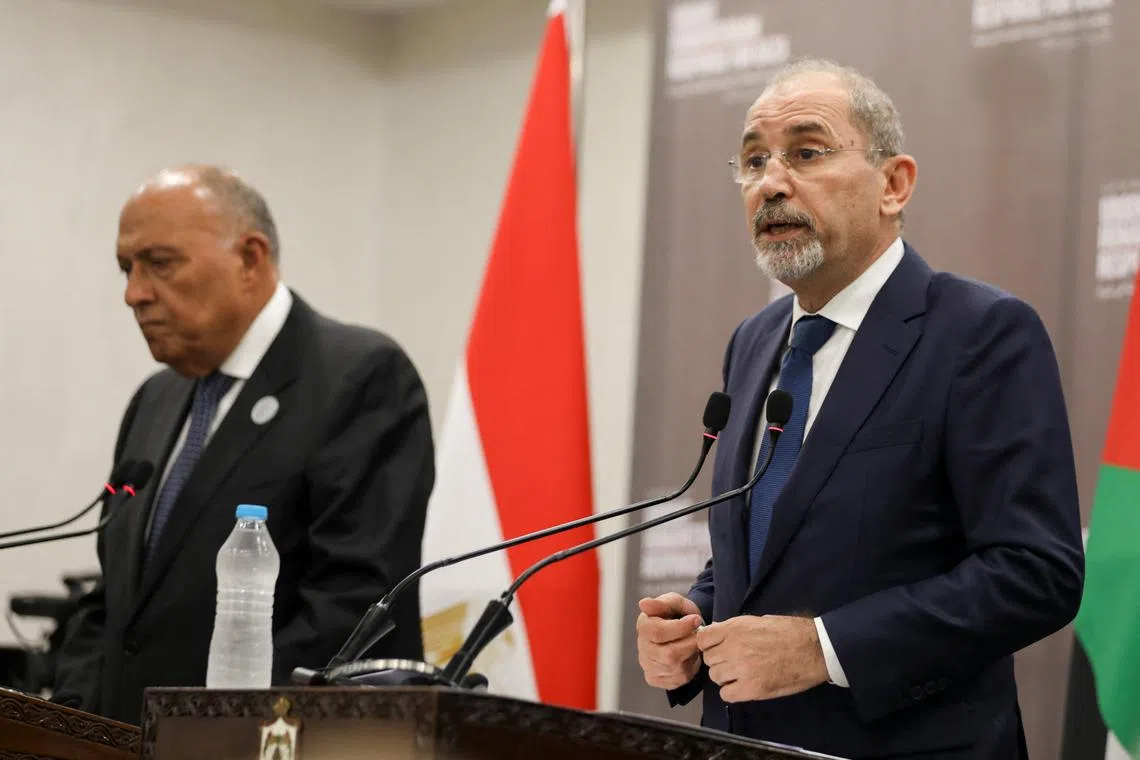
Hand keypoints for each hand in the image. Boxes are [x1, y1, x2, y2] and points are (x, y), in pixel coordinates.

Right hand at [636, 593, 703, 689]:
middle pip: (669, 654)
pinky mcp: (656, 679)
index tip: (696, 619)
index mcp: (644, 626)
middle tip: (698, 634)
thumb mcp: (674, 602)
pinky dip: (690, 668)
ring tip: (693, 644)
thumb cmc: (677, 615)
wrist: (681, 630)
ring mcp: (648, 666)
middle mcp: (642, 648)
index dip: (681, 627)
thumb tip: (643, 603)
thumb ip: (663, 603)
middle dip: (690, 644)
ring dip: (691, 656)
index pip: (658, 632)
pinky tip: (689, 656)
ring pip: (676, 668)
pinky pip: (679, 679)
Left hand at [695, 615, 828, 701]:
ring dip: (726, 676)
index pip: (703, 639)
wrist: (814, 649)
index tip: (717, 648)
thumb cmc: (790, 632)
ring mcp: (741, 669)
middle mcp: (734, 648)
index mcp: (735, 628)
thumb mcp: (757, 621)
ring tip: (742, 674)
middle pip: (709, 659)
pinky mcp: (752, 689)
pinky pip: (726, 694)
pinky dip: (733, 692)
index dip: (709, 645)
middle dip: (719, 661)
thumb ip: (733, 629)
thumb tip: (715, 633)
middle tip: (734, 662)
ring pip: (716, 677)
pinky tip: (745, 686)